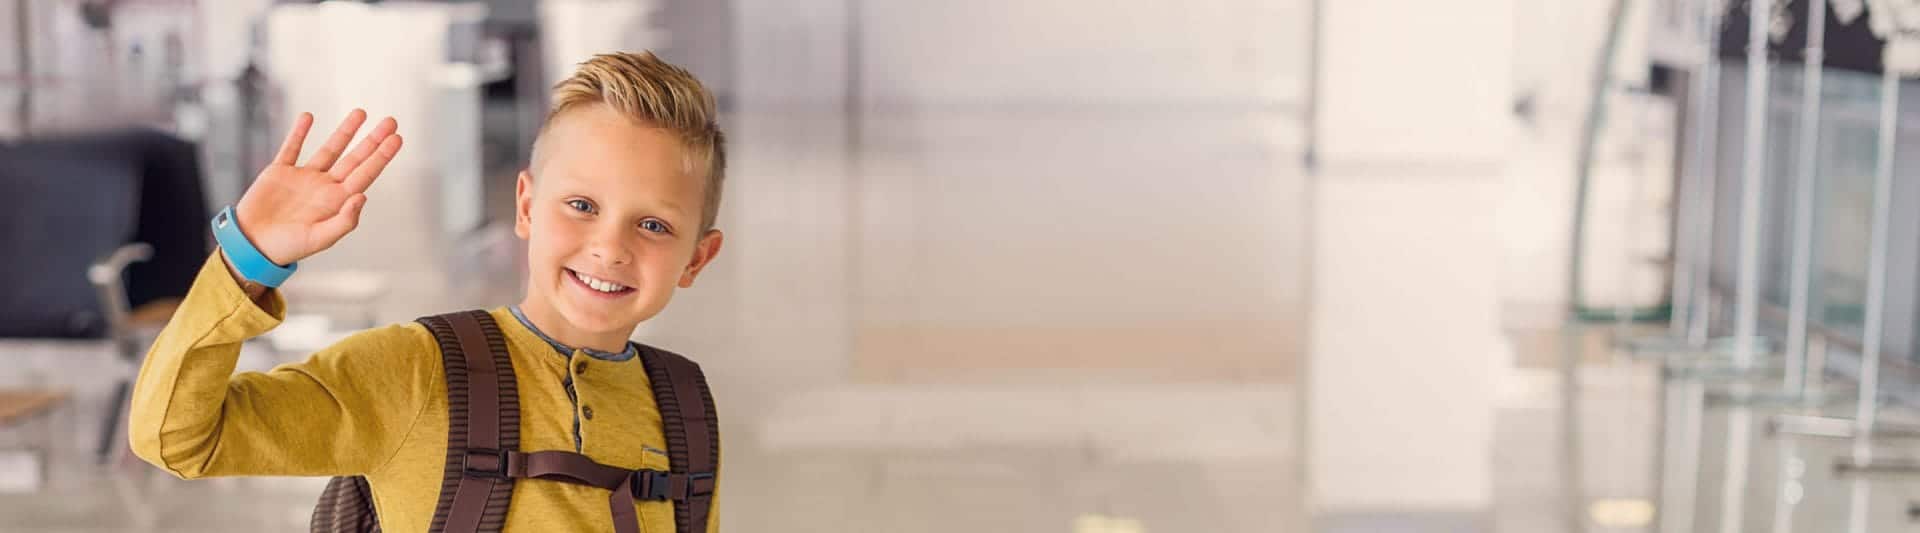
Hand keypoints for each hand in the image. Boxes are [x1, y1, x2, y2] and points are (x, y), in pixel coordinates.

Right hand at [233, 109, 402, 264]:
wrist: (252, 245)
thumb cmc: (287, 247)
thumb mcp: (320, 239)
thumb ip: (345, 220)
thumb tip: (363, 196)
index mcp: (337, 201)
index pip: (366, 173)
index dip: (382, 156)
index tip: (397, 138)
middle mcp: (324, 186)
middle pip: (354, 158)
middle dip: (372, 140)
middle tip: (391, 121)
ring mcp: (303, 177)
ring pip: (329, 148)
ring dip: (345, 131)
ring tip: (360, 112)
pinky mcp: (279, 172)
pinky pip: (291, 147)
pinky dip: (299, 132)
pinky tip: (308, 116)